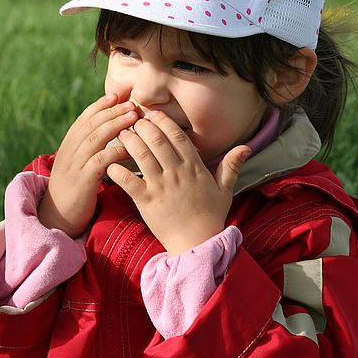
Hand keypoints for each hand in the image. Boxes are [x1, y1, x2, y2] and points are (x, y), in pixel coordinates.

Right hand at [38, 93, 138, 237]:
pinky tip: (130, 147)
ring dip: (116, 125)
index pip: (84, 118)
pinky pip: (100, 161)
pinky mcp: (82, 181)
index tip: (117, 95)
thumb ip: (90, 148)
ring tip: (133, 117)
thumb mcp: (79, 164)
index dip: (101, 105)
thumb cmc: (75, 190)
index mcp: (68, 145)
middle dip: (112, 111)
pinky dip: (116, 151)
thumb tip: (109, 130)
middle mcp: (69, 151)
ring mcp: (74, 165)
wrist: (58, 217)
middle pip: (91, 124)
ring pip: (95, 138)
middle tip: (131, 104)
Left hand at [105, 111, 250, 255]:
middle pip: (157, 141)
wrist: (197, 243)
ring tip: (122, 134)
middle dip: (143, 126)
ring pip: (142, 156)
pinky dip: (118, 170)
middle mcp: (177, 174)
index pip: (177, 136)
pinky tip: (111, 163)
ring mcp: (161, 187)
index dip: (163, 122)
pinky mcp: (147, 202)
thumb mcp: (225, 189)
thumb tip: (246, 147)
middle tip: (133, 120)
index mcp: (195, 168)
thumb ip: (231, 165)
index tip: (153, 114)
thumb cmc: (210, 216)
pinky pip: (129, 182)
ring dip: (130, 142)